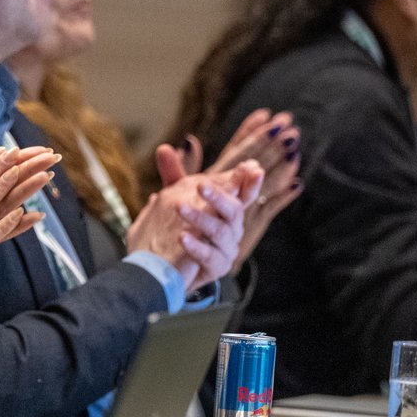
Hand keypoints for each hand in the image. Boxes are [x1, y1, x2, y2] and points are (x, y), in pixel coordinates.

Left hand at [156, 122, 300, 267]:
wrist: (168, 266)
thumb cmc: (179, 227)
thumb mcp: (175, 198)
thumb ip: (174, 175)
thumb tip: (164, 148)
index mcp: (227, 209)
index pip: (243, 193)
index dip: (250, 182)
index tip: (252, 169)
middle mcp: (232, 228)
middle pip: (234, 210)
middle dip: (219, 196)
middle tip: (200, 185)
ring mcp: (227, 249)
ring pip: (220, 232)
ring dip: (200, 219)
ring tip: (179, 208)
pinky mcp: (217, 267)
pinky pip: (210, 256)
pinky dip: (196, 246)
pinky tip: (182, 237)